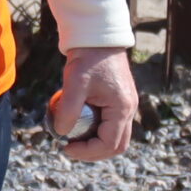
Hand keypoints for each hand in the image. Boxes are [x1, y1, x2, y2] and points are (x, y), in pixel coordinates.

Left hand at [52, 46, 138, 161]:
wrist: (97, 37)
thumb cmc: (87, 57)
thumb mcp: (74, 81)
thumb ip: (68, 108)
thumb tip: (61, 132)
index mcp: (122, 107)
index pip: (109, 144)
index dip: (87, 152)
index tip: (66, 148)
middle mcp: (129, 109)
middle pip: (117, 146)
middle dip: (94, 153)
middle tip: (71, 149)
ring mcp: (126, 105)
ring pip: (116, 137)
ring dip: (96, 143)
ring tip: (74, 139)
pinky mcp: (120, 101)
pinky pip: (112, 125)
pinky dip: (97, 132)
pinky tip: (79, 125)